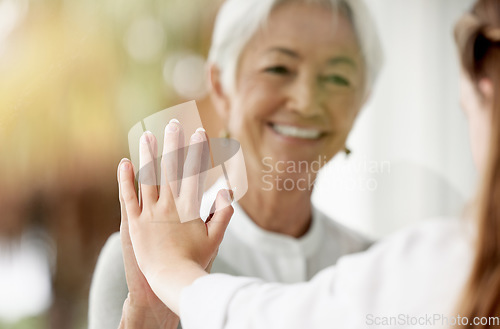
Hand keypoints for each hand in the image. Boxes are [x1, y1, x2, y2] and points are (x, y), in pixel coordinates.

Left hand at [118, 121, 233, 314]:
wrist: (170, 279)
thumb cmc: (195, 260)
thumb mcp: (216, 238)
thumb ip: (223, 214)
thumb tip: (227, 192)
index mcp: (190, 206)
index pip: (195, 171)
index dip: (197, 151)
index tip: (199, 133)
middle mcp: (170, 204)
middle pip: (172, 168)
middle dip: (174, 143)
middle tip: (174, 123)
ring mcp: (150, 212)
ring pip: (148, 177)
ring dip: (148, 154)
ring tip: (147, 135)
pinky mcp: (134, 222)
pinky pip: (128, 196)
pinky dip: (126, 179)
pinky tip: (124, 163)